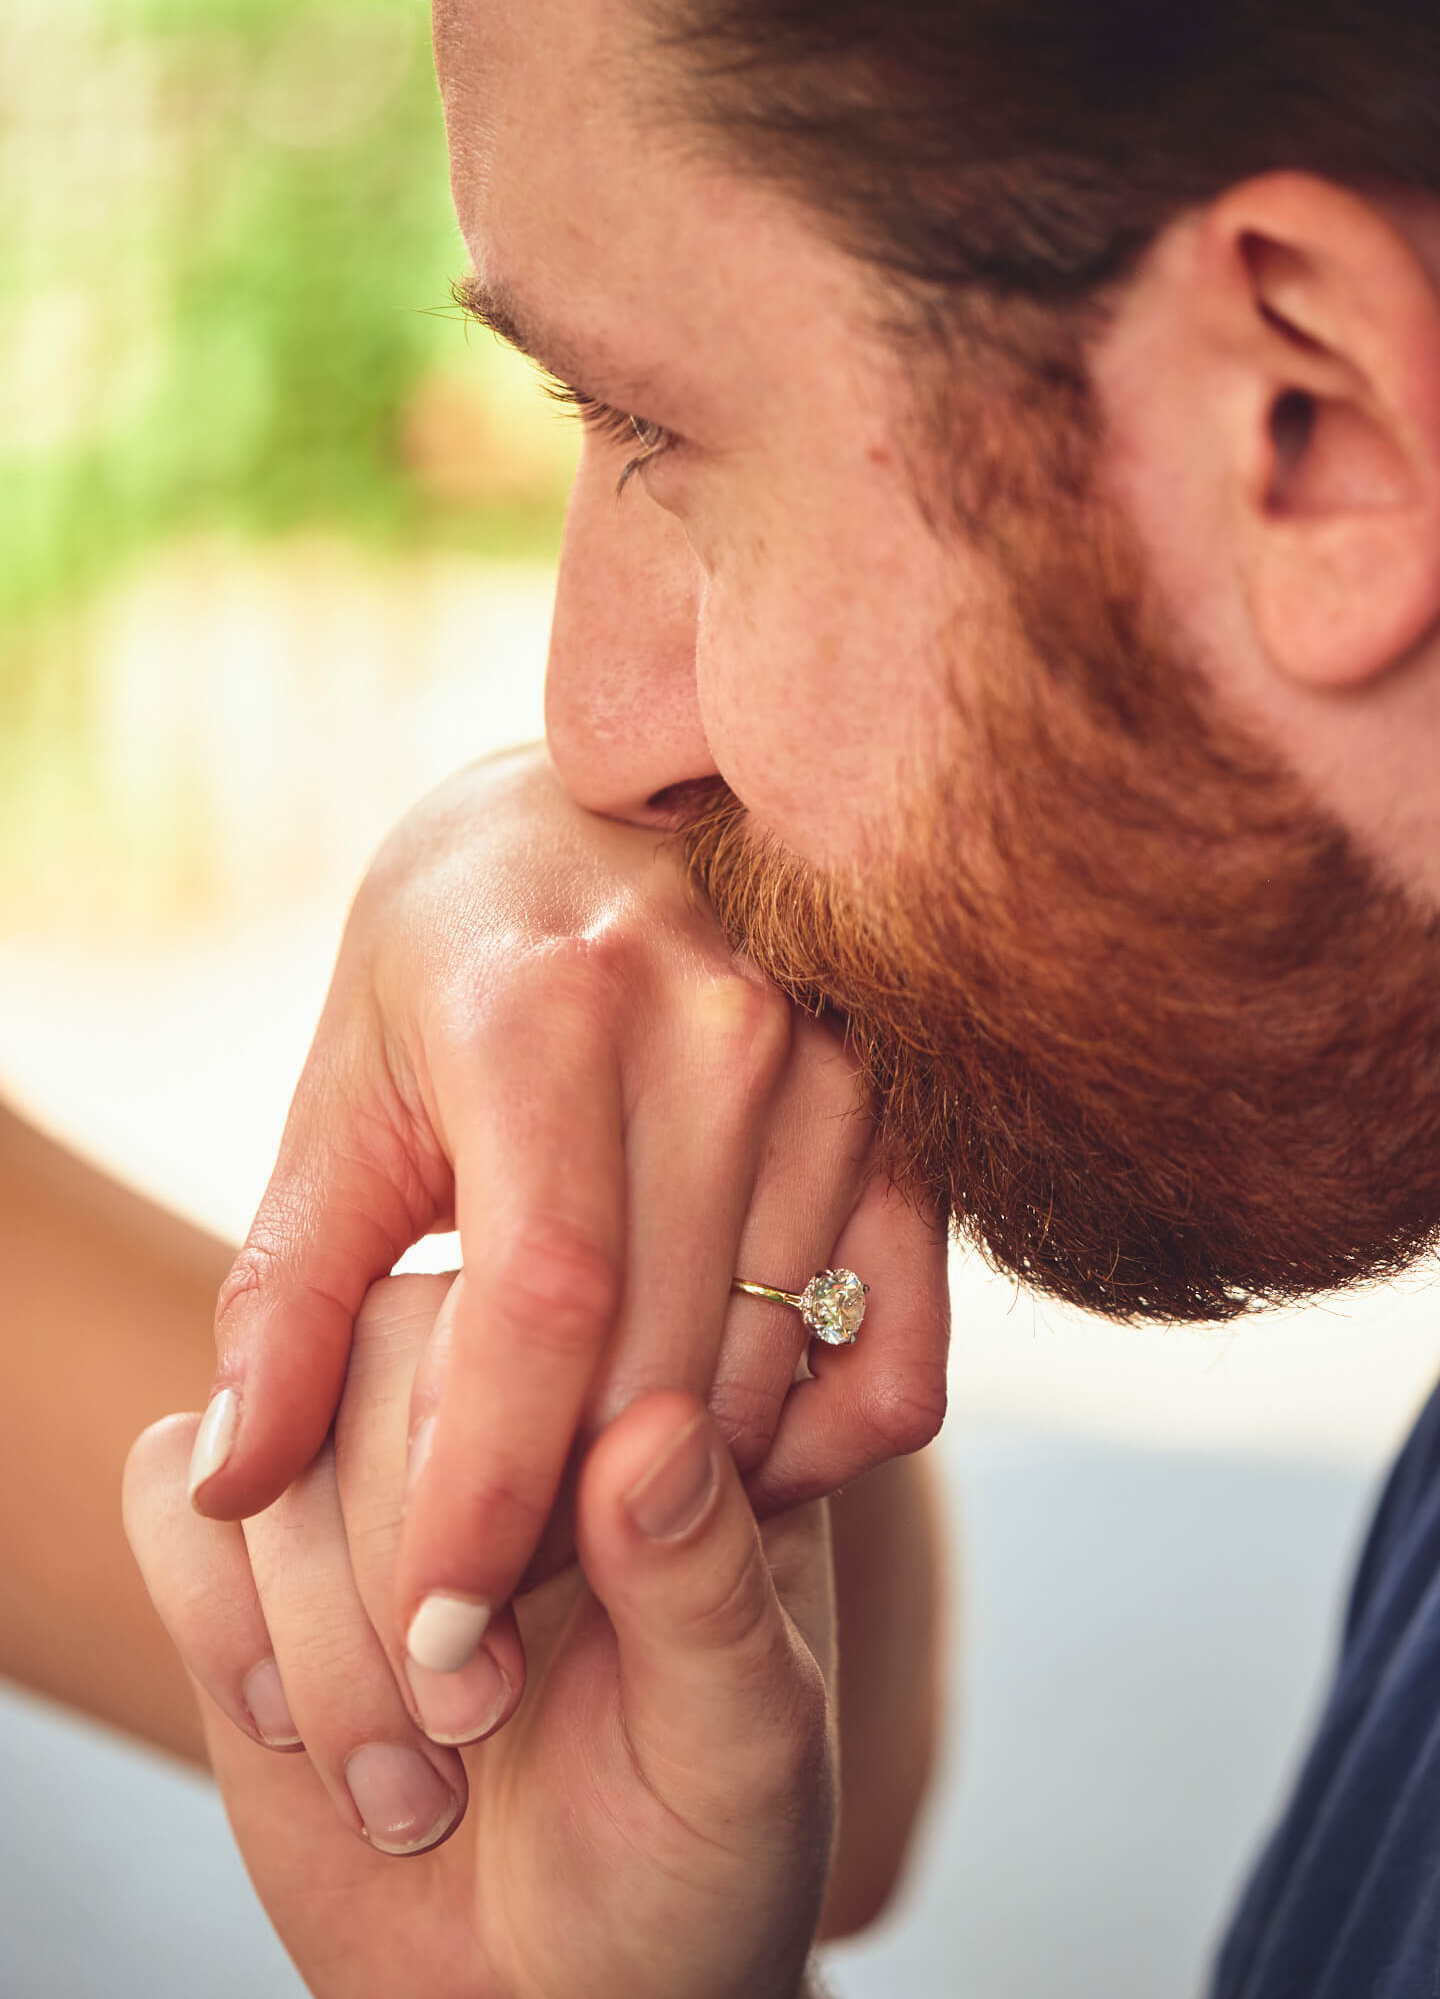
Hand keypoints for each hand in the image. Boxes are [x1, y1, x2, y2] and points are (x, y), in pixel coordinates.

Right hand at [125, 1273, 836, 1998]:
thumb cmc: (683, 1864)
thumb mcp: (739, 1743)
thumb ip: (705, 1588)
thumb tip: (658, 1429)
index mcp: (649, 1409)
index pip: (549, 1309)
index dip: (501, 1452)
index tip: (520, 1617)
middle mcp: (504, 1409)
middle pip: (384, 1343)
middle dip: (398, 1554)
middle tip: (470, 1714)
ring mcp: (367, 1470)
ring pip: (272, 1421)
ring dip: (315, 1618)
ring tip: (411, 1781)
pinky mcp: (255, 1556)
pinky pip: (175, 1494)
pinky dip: (215, 1618)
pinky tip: (295, 1729)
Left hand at [190, 749, 946, 1708]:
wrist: (614, 811)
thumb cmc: (452, 954)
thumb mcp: (347, 1093)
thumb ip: (287, 1289)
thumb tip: (235, 1484)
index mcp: (546, 1008)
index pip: (538, 1302)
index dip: (484, 1492)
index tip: (431, 1631)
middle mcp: (716, 1027)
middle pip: (660, 1359)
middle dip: (563, 1531)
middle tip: (484, 1618)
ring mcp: (837, 1065)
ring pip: (767, 1369)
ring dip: (671, 1497)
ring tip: (572, 1530)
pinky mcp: (910, 1114)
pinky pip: (895, 1344)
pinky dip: (814, 1443)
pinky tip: (716, 1458)